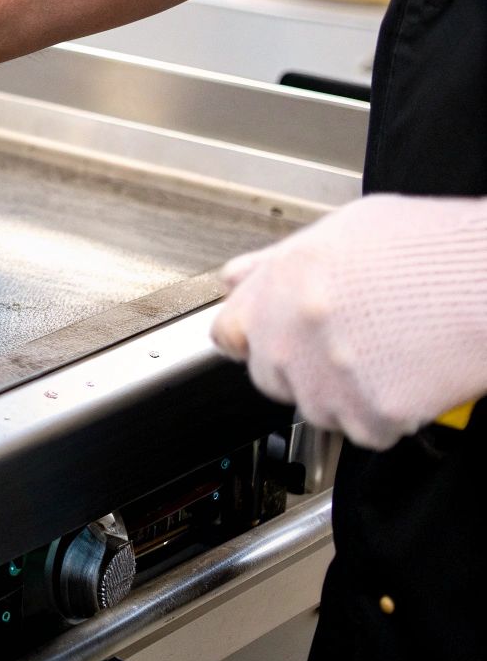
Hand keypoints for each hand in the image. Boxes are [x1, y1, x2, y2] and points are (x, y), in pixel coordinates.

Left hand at [210, 194, 486, 449]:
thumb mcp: (344, 229)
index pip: (228, 332)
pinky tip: (409, 380)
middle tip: (350, 347)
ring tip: (389, 357)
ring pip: (317, 408)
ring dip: (345, 395)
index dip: (254, 336)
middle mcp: (292, 331)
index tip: (270, 339)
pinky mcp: (372, 411)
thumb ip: (280, 262)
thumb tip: (241, 277)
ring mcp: (328, 376)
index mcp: (279, 284)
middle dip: (301, 368)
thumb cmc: (432, 248)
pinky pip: (365, 431)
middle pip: (271, 376)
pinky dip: (387, 418)